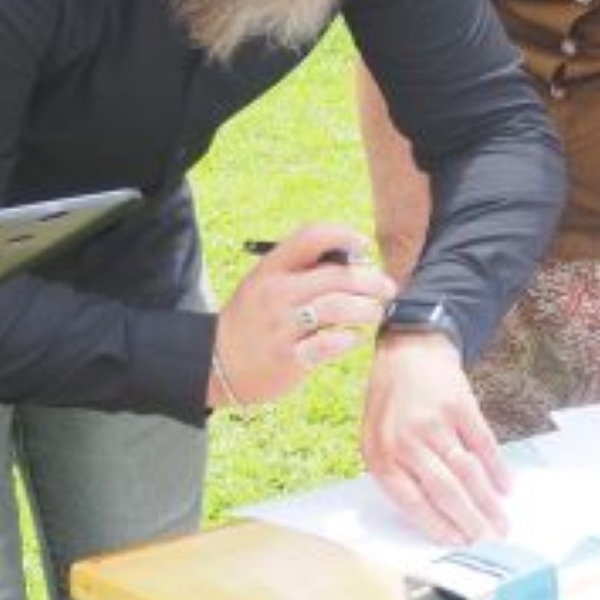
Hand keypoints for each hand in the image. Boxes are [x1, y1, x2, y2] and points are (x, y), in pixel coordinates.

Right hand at [213, 225, 395, 406]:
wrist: (213, 363)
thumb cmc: (253, 319)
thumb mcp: (265, 283)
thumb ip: (301, 269)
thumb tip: (355, 258)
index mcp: (270, 269)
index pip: (311, 236)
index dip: (345, 236)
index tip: (364, 247)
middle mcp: (275, 293)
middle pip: (336, 275)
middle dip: (370, 281)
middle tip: (386, 289)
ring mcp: (280, 326)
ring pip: (337, 307)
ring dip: (366, 309)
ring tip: (374, 313)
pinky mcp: (287, 358)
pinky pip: (328, 344)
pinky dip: (347, 339)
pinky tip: (352, 338)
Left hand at [361, 333, 510, 543]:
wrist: (408, 349)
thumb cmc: (391, 402)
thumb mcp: (377, 438)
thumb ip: (398, 475)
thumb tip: (433, 516)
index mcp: (381, 455)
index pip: (412, 502)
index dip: (438, 526)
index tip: (458, 543)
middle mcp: (406, 441)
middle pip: (444, 491)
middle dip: (470, 521)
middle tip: (490, 541)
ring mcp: (435, 422)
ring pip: (467, 472)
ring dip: (488, 502)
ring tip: (502, 523)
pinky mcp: (460, 405)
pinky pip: (483, 444)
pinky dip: (497, 468)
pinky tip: (506, 486)